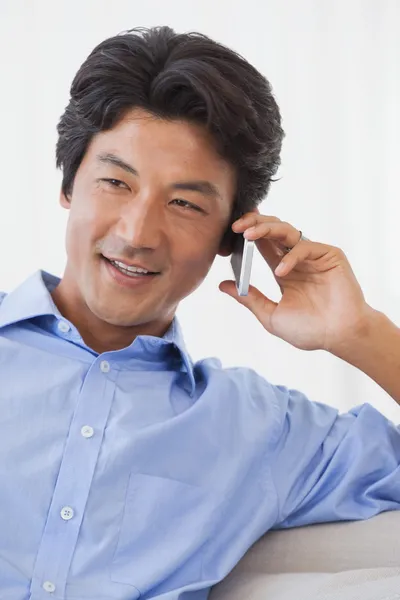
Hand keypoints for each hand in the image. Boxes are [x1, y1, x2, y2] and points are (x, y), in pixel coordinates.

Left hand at [219, 212, 373, 351]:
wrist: (340, 336)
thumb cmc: (309, 330)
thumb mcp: (271, 315)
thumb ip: (249, 298)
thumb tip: (223, 285)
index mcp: (283, 269)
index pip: (262, 243)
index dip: (246, 233)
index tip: (229, 231)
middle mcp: (297, 259)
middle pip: (272, 230)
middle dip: (253, 223)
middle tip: (236, 226)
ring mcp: (313, 256)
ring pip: (287, 231)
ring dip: (266, 229)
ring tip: (248, 235)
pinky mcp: (329, 255)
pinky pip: (305, 247)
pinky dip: (290, 256)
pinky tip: (281, 271)